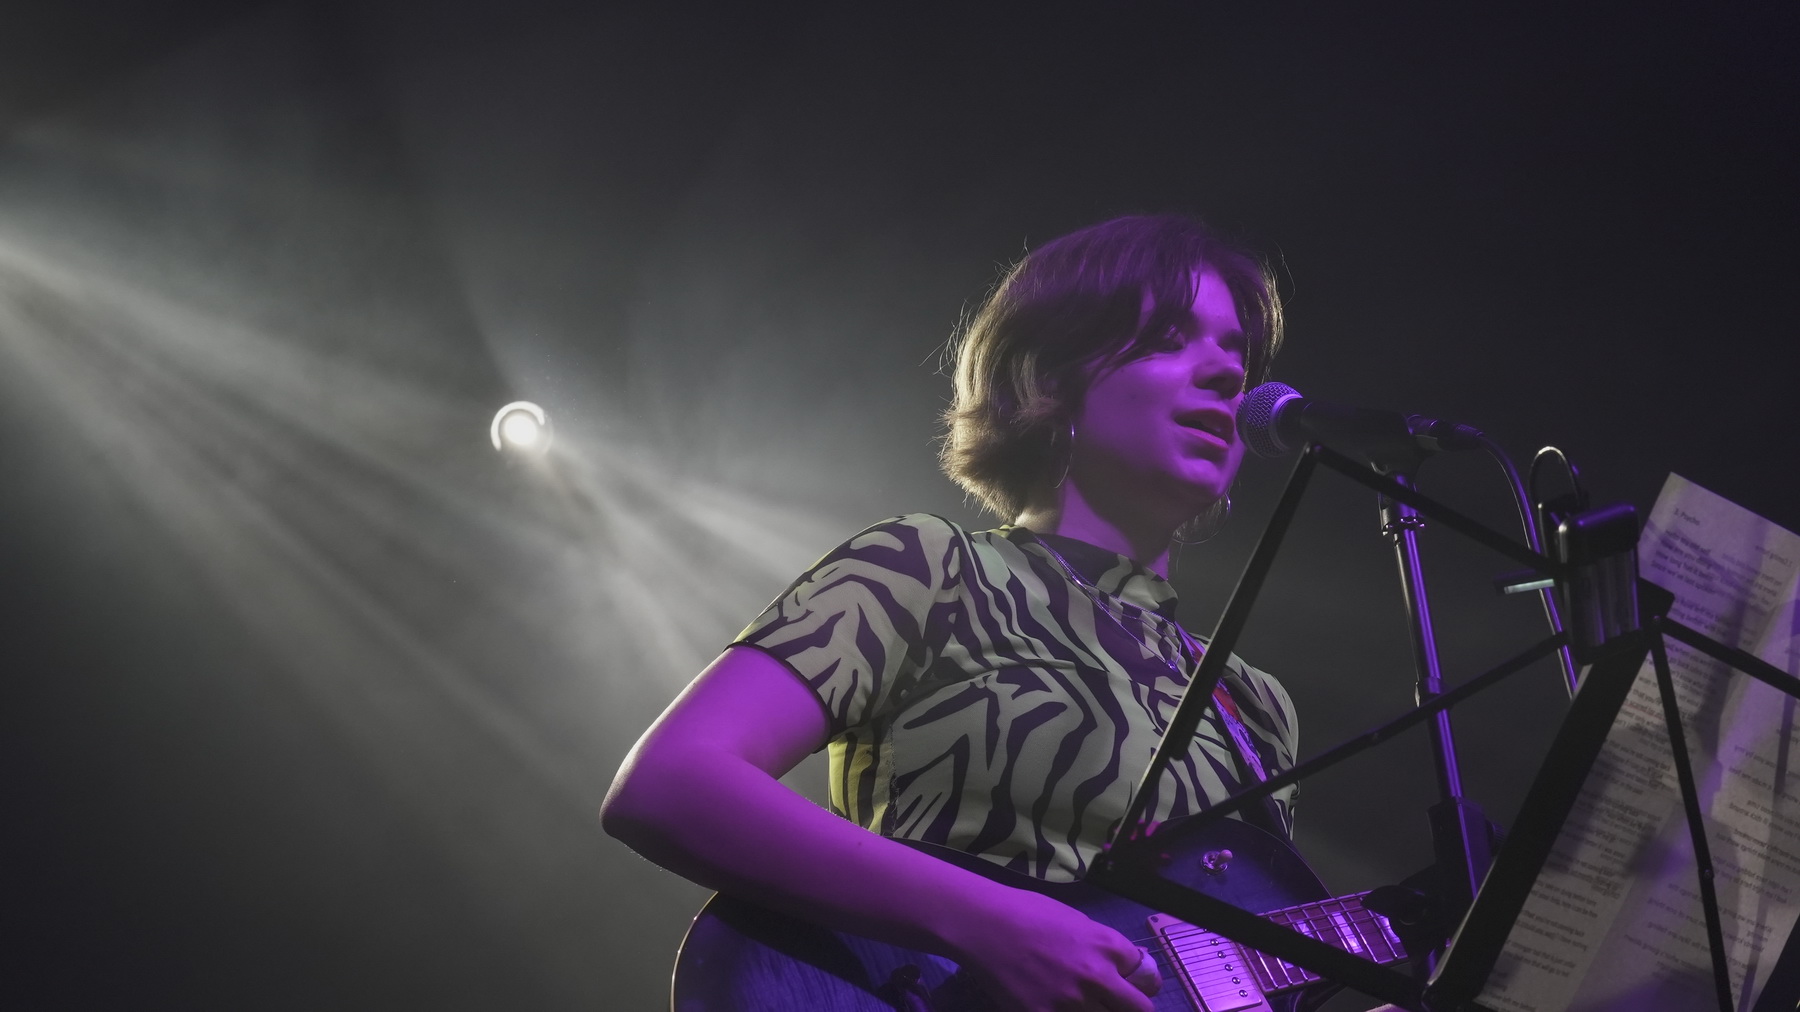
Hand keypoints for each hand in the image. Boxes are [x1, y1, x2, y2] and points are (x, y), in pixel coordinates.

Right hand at [943, 885, 1158, 1010]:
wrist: (984, 925)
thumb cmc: (1027, 912)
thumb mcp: (1076, 920)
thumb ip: (1102, 946)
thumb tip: (1121, 966)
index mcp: (1108, 947)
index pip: (1146, 978)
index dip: (1139, 982)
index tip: (1130, 985)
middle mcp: (1097, 977)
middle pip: (1139, 1010)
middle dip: (1131, 1007)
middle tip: (1116, 1003)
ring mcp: (1072, 1003)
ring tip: (1082, 1002)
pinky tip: (1057, 1006)